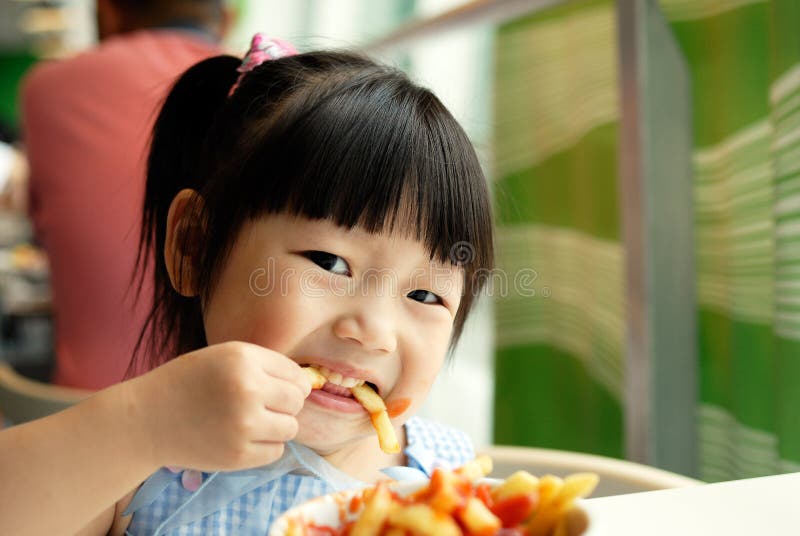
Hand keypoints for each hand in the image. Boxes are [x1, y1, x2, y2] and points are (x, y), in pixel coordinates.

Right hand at [129, 341, 310, 471]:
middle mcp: (247, 390)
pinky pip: (276, 451)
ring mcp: (244, 425)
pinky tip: (242, 437)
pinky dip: (265, 446)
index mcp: (244, 360)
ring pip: (291, 428)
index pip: (296, 375)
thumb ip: (267, 366)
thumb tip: (309, 385)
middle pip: (297, 402)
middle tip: (261, 405)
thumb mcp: (226, 356)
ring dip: (277, 426)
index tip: (277, 388)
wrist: (148, 418)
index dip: (291, 383)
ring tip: (251, 420)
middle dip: (285, 404)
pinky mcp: (238, 455)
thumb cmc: (190, 382)